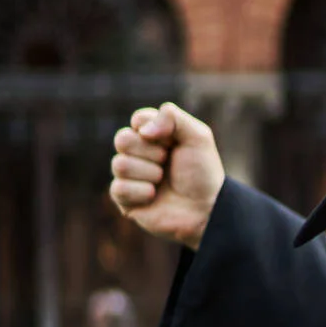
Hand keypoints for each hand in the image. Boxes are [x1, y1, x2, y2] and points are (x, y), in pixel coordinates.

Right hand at [108, 102, 225, 250]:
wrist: (206, 208)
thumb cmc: (202, 173)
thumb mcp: (198, 137)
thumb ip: (173, 118)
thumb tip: (142, 129)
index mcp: (154, 135)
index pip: (139, 119)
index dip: (156, 130)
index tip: (173, 142)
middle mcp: (137, 153)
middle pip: (122, 139)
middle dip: (151, 152)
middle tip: (167, 162)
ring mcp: (129, 175)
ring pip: (119, 164)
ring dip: (149, 173)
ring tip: (163, 181)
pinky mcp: (123, 198)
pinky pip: (119, 188)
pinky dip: (142, 192)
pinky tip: (154, 196)